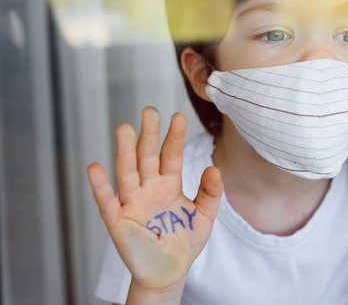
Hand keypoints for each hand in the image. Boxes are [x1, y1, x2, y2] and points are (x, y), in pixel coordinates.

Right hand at [87, 107, 222, 290]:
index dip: (174, 137)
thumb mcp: (205, 216)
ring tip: (125, 128)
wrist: (169, 272)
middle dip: (149, 135)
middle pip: (147, 157)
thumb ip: (211, 192)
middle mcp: (149, 188)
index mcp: (169, 184)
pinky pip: (107, 201)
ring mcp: (132, 202)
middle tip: (150, 111)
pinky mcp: (118, 221)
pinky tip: (95, 167)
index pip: (171, 156)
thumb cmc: (185, 242)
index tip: (178, 116)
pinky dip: (100, 186)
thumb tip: (215, 168)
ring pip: (127, 172)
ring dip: (125, 152)